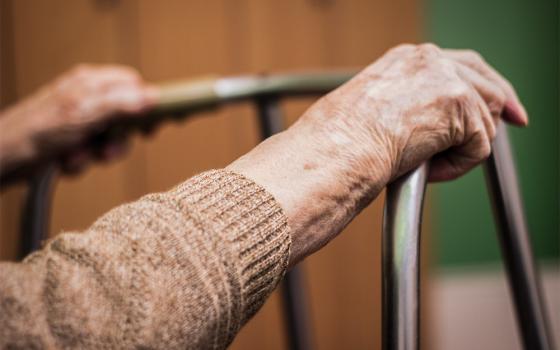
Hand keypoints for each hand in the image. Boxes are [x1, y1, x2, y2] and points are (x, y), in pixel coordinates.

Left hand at [0, 64, 156, 175]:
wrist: (5, 158)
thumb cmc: (37, 130)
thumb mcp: (86, 113)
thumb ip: (121, 104)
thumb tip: (153, 97)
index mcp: (93, 82)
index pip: (134, 85)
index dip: (146, 105)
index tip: (151, 126)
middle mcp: (89, 99)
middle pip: (127, 117)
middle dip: (119, 139)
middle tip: (108, 149)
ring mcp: (82, 121)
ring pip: (112, 139)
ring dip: (98, 154)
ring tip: (78, 155)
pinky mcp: (73, 141)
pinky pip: (93, 154)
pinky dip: (82, 162)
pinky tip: (66, 160)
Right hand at [304, 43, 526, 182]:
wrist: (339, 148)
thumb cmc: (342, 138)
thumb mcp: (375, 107)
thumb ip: (409, 103)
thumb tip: (430, 123)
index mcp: (409, 59)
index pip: (461, 65)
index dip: (484, 86)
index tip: (500, 104)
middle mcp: (430, 59)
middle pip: (486, 83)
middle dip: (502, 106)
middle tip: (515, 121)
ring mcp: (446, 79)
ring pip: (484, 119)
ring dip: (462, 148)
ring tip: (427, 164)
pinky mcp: (459, 106)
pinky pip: (478, 147)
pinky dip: (458, 166)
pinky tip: (429, 169)